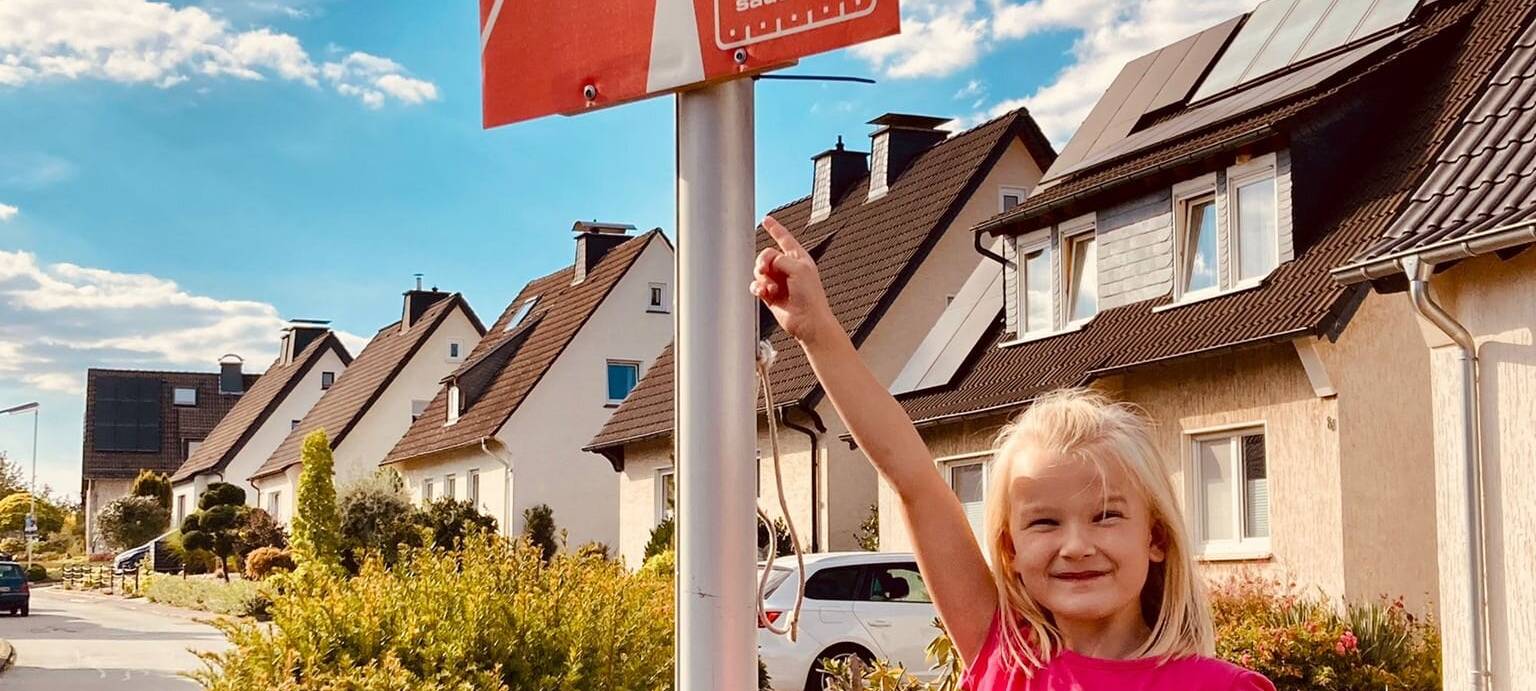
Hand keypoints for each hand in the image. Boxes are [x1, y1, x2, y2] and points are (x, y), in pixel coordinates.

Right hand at [751, 216, 837, 346]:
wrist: (808, 321)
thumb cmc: (811, 297)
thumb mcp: (798, 268)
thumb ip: (780, 259)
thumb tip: (768, 262)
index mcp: (798, 258)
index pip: (785, 238)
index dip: (775, 228)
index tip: (767, 220)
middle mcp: (788, 268)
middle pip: (766, 255)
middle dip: (763, 261)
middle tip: (765, 269)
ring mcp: (779, 282)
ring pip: (759, 271)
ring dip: (763, 278)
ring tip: (771, 288)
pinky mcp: (771, 295)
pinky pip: (757, 285)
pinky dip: (758, 288)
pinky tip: (764, 292)